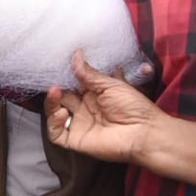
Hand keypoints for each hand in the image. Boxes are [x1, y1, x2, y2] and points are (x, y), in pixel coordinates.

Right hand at [45, 50, 161, 163]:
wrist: (144, 132)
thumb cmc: (134, 107)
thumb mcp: (110, 85)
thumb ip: (89, 73)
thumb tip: (76, 54)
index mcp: (93, 95)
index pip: (71, 85)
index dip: (63, 77)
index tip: (57, 66)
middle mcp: (84, 110)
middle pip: (61, 98)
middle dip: (55, 88)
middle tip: (54, 79)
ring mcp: (79, 125)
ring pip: (54, 114)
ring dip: (50, 102)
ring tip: (55, 91)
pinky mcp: (76, 140)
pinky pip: (56, 134)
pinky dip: (54, 123)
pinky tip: (62, 113)